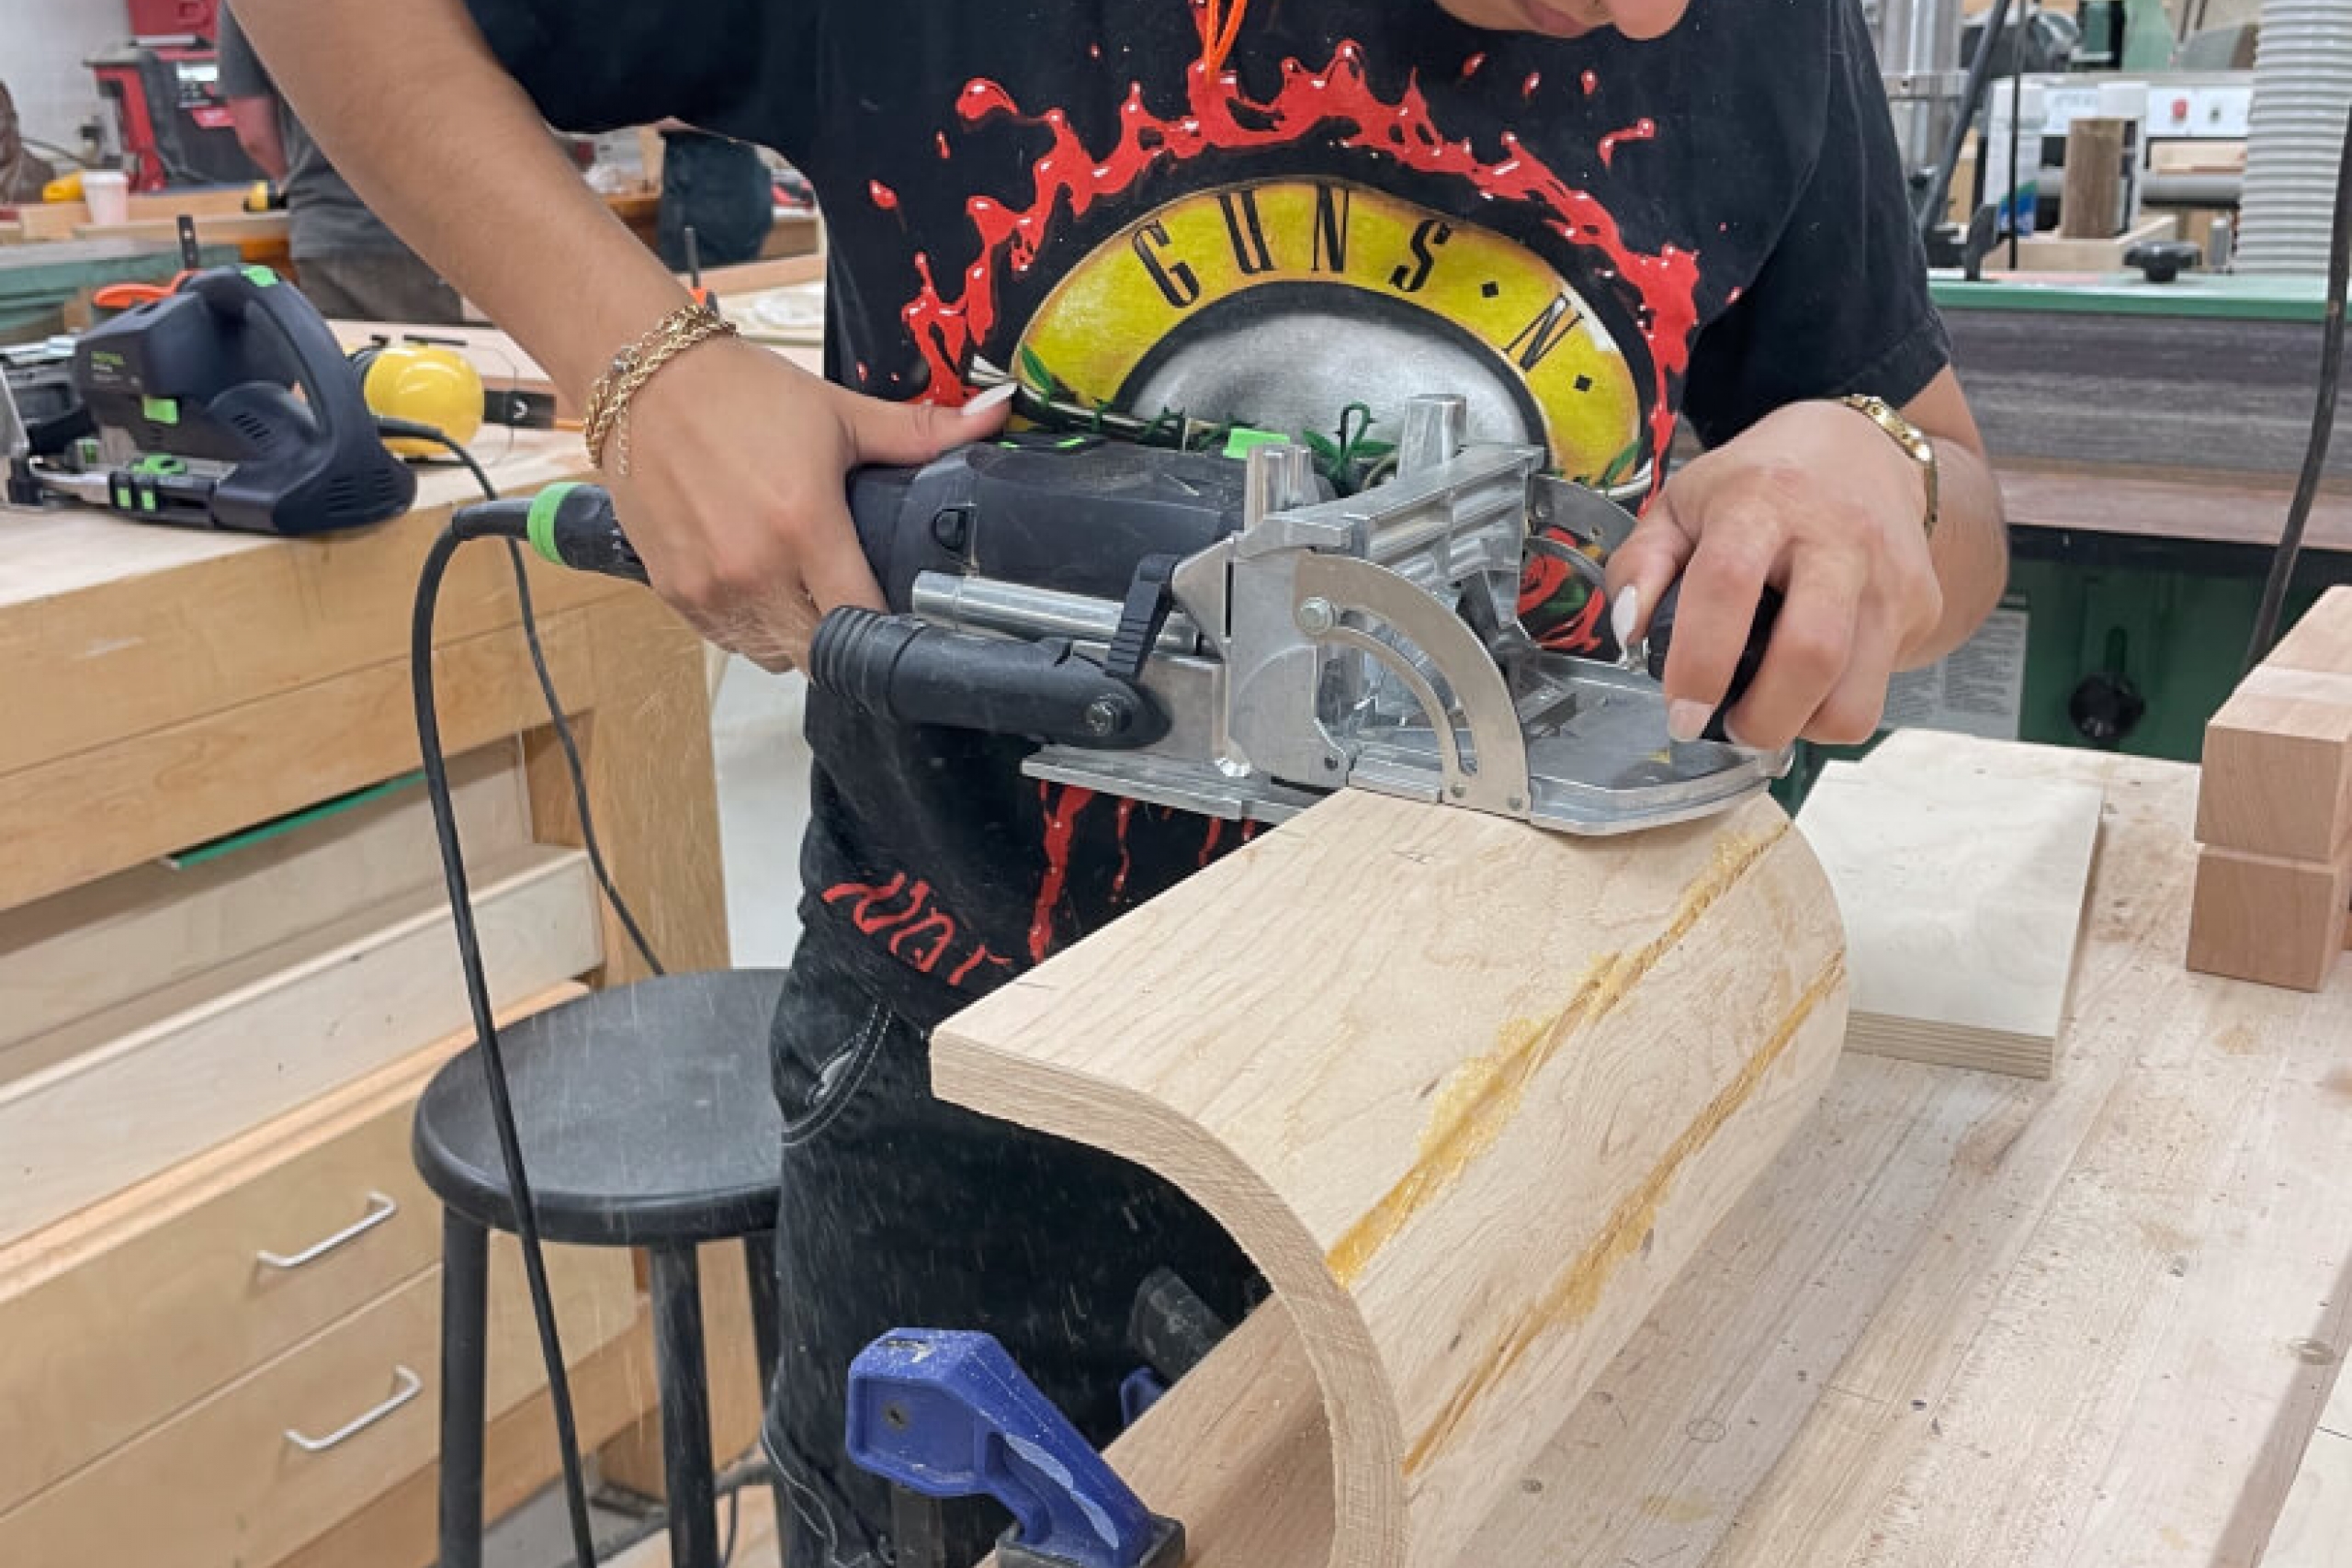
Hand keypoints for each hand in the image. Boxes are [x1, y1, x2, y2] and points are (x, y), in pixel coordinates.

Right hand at [608, 338, 1013, 668]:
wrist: (643, 380)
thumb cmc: (740, 394)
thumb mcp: (839, 414)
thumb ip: (920, 432)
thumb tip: (994, 413)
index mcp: (805, 528)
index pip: (863, 621)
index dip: (888, 627)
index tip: (902, 615)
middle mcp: (755, 569)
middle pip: (818, 654)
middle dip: (844, 638)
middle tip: (853, 600)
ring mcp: (710, 588)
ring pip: (772, 655)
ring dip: (795, 635)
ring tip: (802, 587)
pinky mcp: (673, 592)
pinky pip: (728, 639)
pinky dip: (748, 624)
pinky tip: (758, 581)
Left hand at [1606, 399, 1941, 749]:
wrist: (1862, 451)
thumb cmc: (1759, 486)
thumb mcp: (1683, 504)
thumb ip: (1639, 564)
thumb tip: (1627, 630)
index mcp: (1762, 500)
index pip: (1728, 584)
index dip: (1700, 661)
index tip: (1680, 712)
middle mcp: (1837, 535)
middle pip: (1811, 653)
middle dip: (1762, 718)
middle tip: (1727, 726)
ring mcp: (1890, 574)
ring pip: (1855, 695)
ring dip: (1800, 728)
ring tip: (1767, 710)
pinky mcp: (1921, 605)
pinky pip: (1876, 693)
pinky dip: (1832, 712)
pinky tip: (1806, 685)